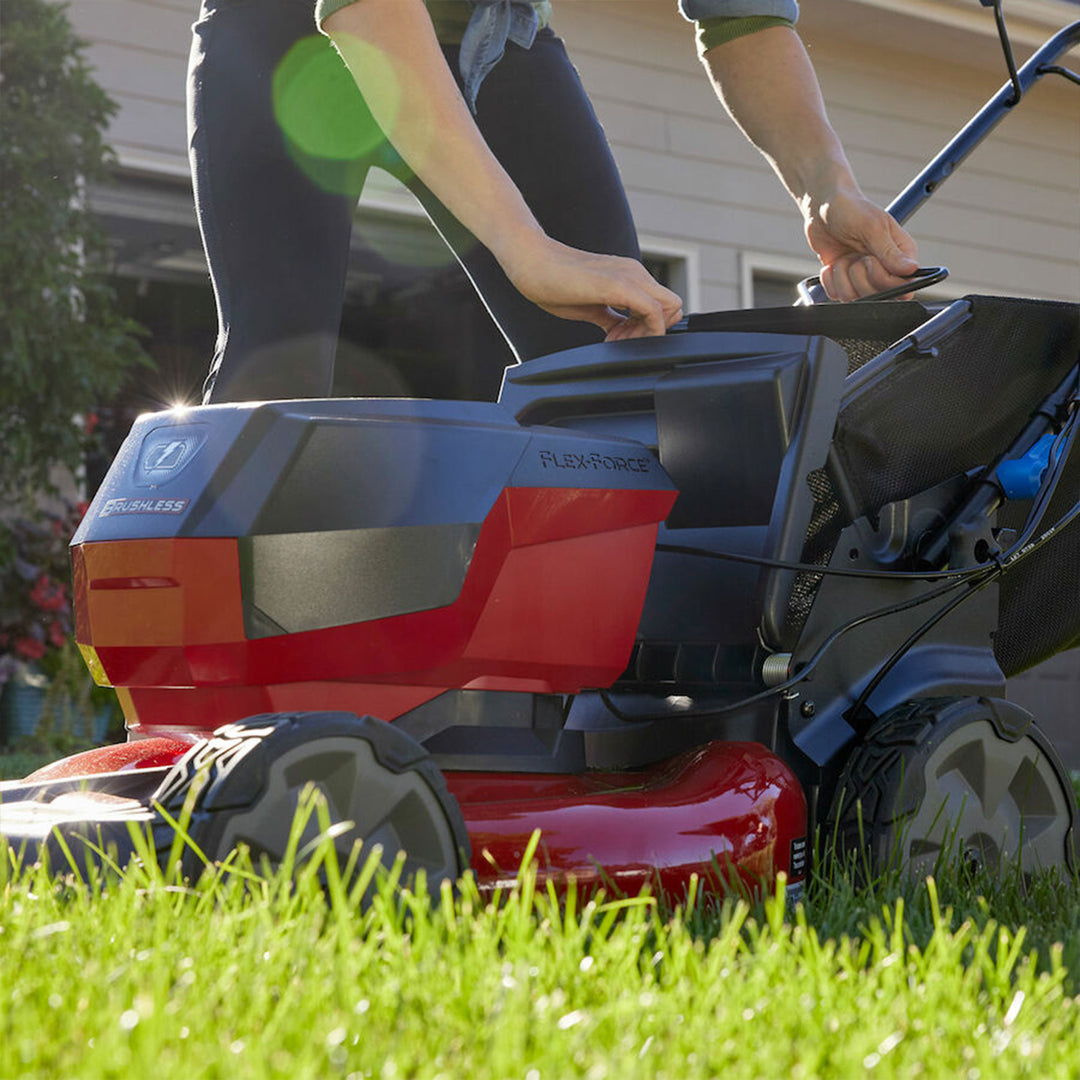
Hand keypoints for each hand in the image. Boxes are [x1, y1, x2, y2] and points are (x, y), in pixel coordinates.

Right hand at [499, 233, 683, 340]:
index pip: (663, 305)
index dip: (649, 327)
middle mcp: (635, 272)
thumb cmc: (552, 282)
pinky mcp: (620, 284)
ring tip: (613, 338)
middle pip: (673, 308)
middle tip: (620, 340)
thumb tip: (619, 331)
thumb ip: (611, 316)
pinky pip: (653, 312)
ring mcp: (630, 276)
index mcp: (629, 276)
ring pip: (669, 309)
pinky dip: (643, 332)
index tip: (621, 337)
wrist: (531, 261)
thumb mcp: (590, 305)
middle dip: (653, 331)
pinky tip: (613, 337)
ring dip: (647, 333)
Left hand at [804, 189, 918, 300]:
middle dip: (858, 275)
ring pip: (854, 298)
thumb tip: (911, 269)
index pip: (903, 285)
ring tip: (843, 257)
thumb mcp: (872, 227)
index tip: (870, 262)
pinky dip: (830, 280)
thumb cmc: (852, 209)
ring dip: (842, 276)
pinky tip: (832, 264)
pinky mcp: (845, 281)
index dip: (884, 280)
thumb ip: (889, 252)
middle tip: (854, 254)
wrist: (823, 207)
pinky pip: (837, 295)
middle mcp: (885, 269)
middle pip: (877, 295)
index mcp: (902, 254)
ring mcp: (863, 277)